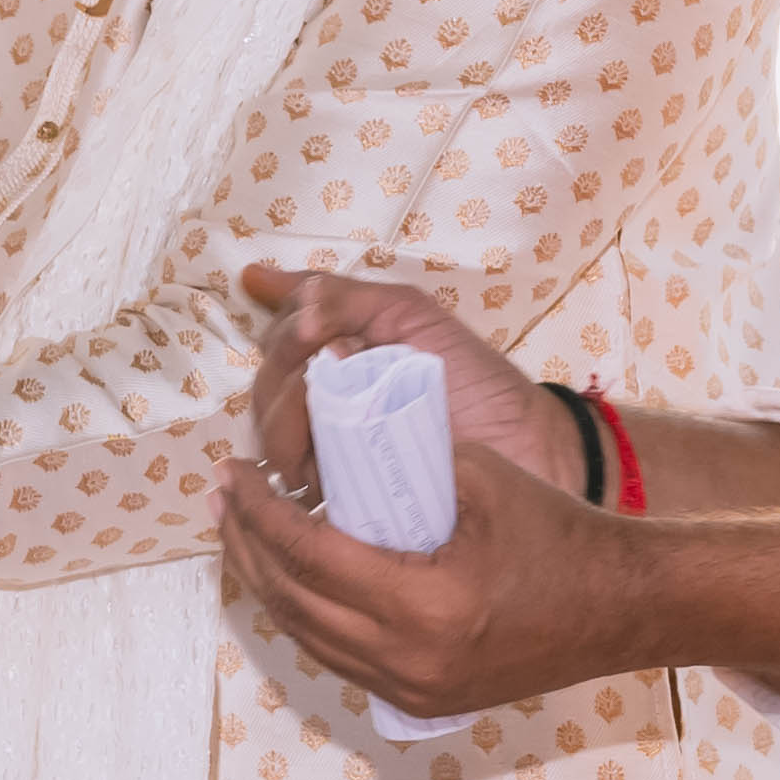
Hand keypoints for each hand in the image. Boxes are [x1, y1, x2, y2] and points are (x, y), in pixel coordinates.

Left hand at [206, 397, 641, 721]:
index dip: (259, 512)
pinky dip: (306, 618)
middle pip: (293, 602)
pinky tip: (288, 581)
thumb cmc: (557, 531)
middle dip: (246, 547)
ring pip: (309, 638)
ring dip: (267, 585)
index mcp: (422, 604)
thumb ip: (400, 464)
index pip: (307, 554)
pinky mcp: (424, 701)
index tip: (234, 473)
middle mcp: (410, 660)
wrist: (624, 606)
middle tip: (222, 498)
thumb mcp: (478, 478)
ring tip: (241, 535)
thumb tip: (324, 441)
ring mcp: (415, 690)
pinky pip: (341, 660)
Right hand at [236, 260, 580, 499]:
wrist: (525, 446)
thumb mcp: (409, 316)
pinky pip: (294, 488)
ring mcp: (325, 456)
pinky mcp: (338, 501)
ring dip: (290, 426)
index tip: (318, 328)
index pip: (275, 340)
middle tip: (343, 365)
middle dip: (289, 376)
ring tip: (339, 418)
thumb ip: (340, 296)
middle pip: (265, 391)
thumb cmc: (474, 380)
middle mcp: (319, 406)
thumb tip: (255, 278)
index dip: (286, 333)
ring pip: (271, 438)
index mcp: (331, 357)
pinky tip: (314, 468)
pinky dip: (298, 473)